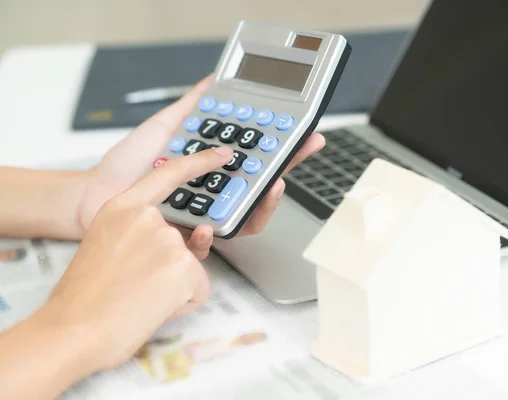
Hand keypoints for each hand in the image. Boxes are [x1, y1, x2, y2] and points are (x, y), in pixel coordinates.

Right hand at [48, 147, 233, 371]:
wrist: (71, 331)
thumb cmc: (83, 298)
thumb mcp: (105, 246)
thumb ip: (138, 235)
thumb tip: (177, 245)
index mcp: (122, 208)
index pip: (169, 174)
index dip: (199, 163)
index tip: (222, 155)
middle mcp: (147, 218)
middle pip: (182, 240)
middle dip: (168, 267)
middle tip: (135, 285)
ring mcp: (167, 239)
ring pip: (190, 268)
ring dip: (173, 287)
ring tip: (138, 298)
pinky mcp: (183, 266)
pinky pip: (199, 289)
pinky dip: (183, 303)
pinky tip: (152, 307)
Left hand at [75, 75, 324, 257]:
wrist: (93, 194)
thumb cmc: (126, 166)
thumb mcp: (162, 128)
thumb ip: (190, 107)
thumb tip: (213, 81)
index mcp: (212, 167)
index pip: (256, 157)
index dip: (282, 148)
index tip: (302, 136)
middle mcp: (214, 192)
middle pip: (260, 187)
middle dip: (283, 174)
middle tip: (294, 160)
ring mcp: (204, 216)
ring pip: (246, 217)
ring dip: (262, 206)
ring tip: (268, 189)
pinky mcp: (188, 239)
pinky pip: (212, 242)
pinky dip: (214, 235)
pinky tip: (209, 224)